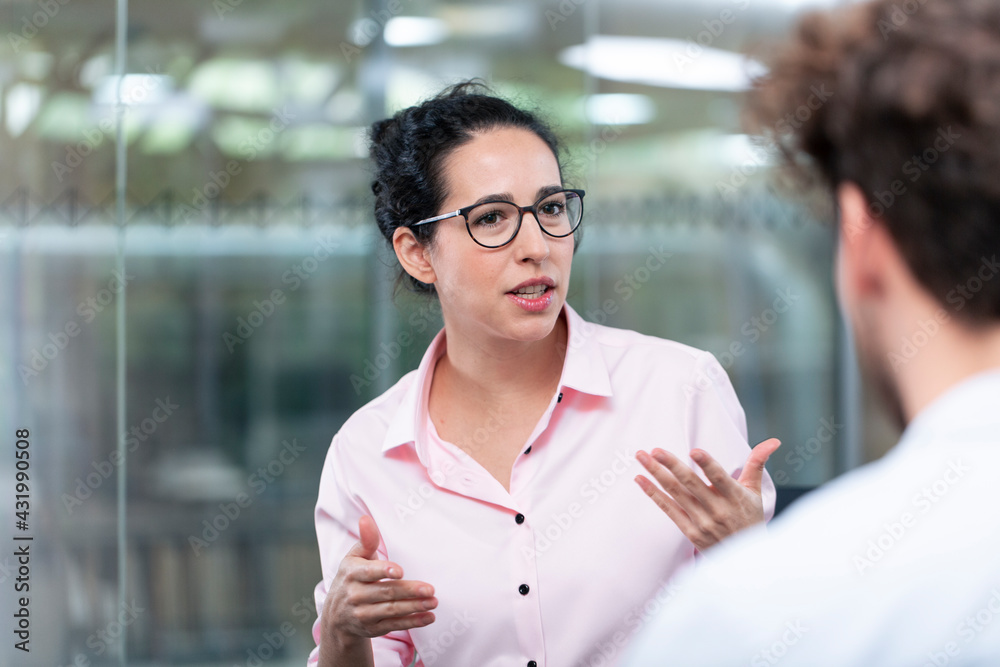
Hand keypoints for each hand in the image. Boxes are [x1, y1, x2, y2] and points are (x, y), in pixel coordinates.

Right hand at [322, 515, 436, 644]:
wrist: (336, 616)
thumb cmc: (352, 578)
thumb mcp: (355, 557)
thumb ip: (366, 540)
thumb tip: (366, 519)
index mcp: (352, 573)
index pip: (369, 573)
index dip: (384, 571)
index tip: (399, 572)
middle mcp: (355, 595)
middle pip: (386, 592)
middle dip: (409, 591)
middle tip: (430, 589)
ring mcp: (363, 614)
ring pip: (392, 610)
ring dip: (414, 607)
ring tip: (434, 602)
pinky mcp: (372, 629)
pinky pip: (394, 625)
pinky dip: (413, 622)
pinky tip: (429, 617)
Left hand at [634, 438, 779, 550]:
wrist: (746, 559)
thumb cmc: (749, 518)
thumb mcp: (755, 491)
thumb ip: (757, 463)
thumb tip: (773, 441)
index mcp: (735, 496)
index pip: (720, 478)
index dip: (707, 464)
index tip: (694, 450)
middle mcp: (717, 510)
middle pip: (691, 484)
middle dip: (671, 465)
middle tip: (655, 450)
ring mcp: (702, 522)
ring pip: (676, 494)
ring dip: (656, 474)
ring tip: (641, 457)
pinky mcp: (690, 532)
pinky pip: (669, 510)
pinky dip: (653, 494)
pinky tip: (641, 479)